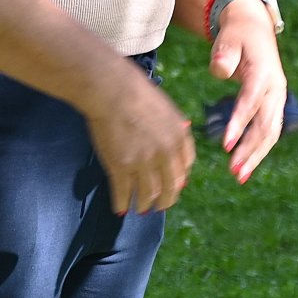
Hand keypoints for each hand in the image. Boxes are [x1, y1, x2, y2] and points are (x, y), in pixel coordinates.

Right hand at [82, 64, 195, 214]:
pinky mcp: (121, 168)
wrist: (112, 89)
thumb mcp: (165, 108)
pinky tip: (119, 207)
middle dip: (165, 200)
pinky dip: (121, 203)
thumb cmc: (136, 90)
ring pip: (148, 195)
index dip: (178, 179)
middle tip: (160, 205)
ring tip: (140, 209)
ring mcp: (143, 163)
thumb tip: (173, 143)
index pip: (185, 167)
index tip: (173, 184)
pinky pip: (123, 193)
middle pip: (170, 187)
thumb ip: (171, 128)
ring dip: (145, 205)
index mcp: (179, 137)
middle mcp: (166, 155)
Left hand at [207, 0, 286, 183]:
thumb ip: (223, 53)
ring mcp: (276, 99)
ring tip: (238, 176)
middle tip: (234, 171)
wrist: (255, 28)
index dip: (239, 124)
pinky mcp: (272, 106)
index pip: (251, 101)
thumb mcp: (229, 36)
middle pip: (266, 124)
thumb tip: (220, 71)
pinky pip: (268, 131)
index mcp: (264, 72)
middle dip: (250, 150)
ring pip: (270, 133)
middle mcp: (275, 88)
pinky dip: (258, 150)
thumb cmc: (238, 33)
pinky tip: (245, 167)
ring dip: (255, 156)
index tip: (225, 146)